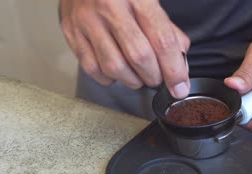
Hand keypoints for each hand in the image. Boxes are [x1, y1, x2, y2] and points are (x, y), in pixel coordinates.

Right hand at [60, 0, 190, 98]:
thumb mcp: (150, 1)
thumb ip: (167, 30)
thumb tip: (179, 66)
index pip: (162, 40)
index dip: (174, 70)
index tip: (180, 87)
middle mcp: (109, 6)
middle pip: (139, 56)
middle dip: (154, 77)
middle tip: (158, 79)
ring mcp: (87, 20)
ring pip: (114, 67)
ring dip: (133, 80)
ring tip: (139, 75)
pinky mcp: (71, 32)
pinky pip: (93, 69)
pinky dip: (110, 78)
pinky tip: (117, 70)